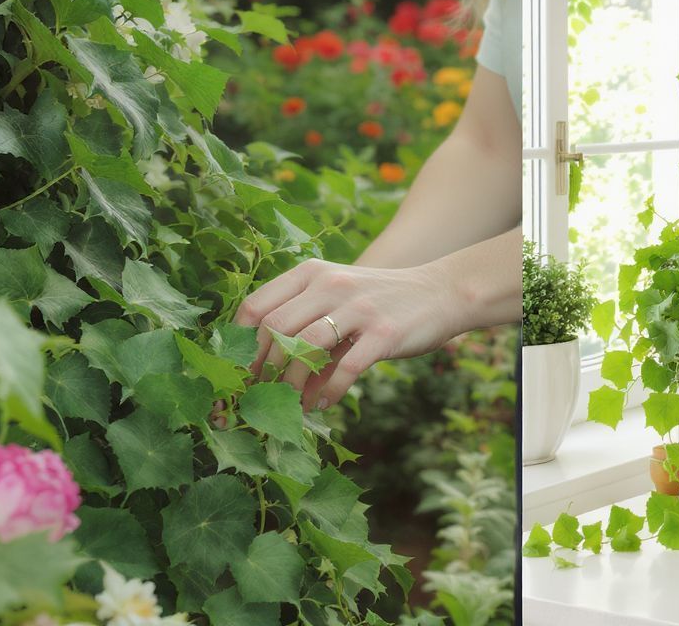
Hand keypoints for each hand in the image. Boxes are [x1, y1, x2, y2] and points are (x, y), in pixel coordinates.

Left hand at [232, 258, 462, 411]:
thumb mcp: (338, 302)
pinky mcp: (384, 332)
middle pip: (275, 328)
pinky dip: (327, 392)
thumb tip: (270, 382)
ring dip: (290, 384)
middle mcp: (332, 284)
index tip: (238, 374)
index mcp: (313, 273)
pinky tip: (323, 404)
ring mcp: (359, 307)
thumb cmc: (380, 302)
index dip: (239, 345)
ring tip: (290, 405)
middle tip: (260, 397)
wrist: (440, 293)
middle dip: (261, 370)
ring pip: (304, 347)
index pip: (257, 305)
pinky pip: (345, 368)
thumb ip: (305, 332)